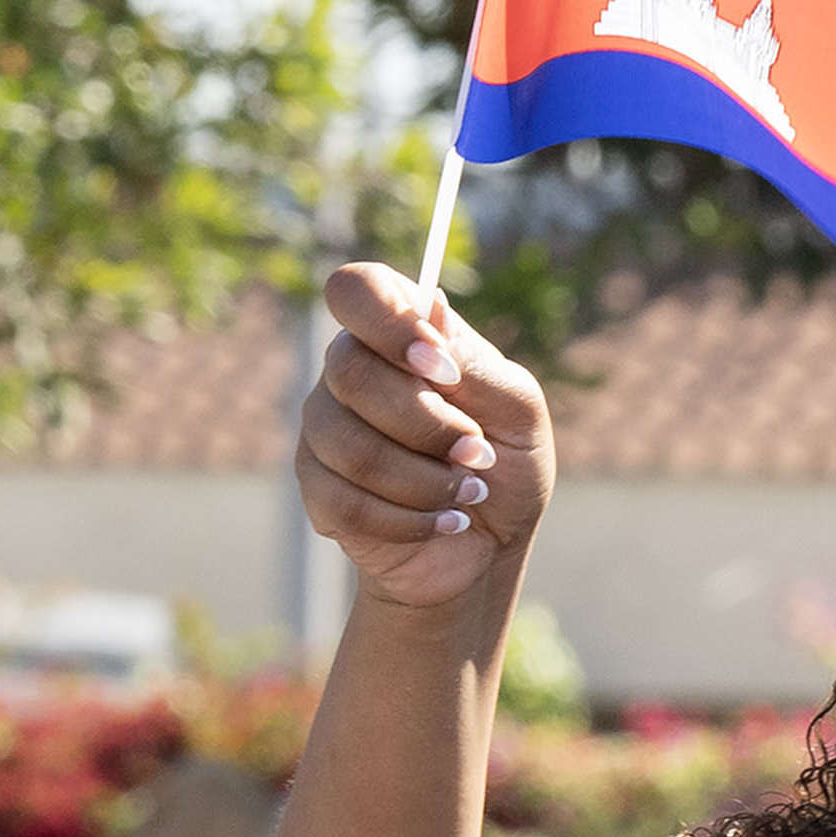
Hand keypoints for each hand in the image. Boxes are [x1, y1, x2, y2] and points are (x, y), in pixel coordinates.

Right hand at [298, 261, 554, 615]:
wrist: (486, 546)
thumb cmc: (505, 464)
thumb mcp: (517, 410)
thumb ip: (476, 364)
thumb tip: (433, 312)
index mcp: (399, 334)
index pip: (357, 290)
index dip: (389, 323)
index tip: (440, 367)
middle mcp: (351, 370)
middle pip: (350, 372)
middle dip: (427, 424)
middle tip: (479, 452)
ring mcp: (325, 427)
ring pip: (350, 445)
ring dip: (426, 480)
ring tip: (469, 491)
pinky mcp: (317, 487)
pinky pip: (345, 500)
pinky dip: (411, 519)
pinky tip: (445, 521)